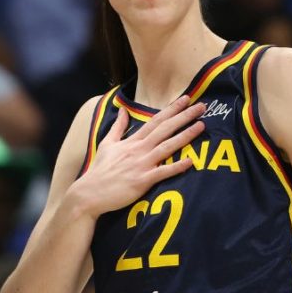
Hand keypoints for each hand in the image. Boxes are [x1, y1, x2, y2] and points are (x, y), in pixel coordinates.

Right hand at [68, 95, 205, 218]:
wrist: (90, 193)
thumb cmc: (100, 170)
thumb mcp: (107, 144)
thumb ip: (117, 127)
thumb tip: (123, 111)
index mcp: (132, 141)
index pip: (155, 121)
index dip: (172, 109)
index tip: (185, 99)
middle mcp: (139, 150)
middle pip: (165, 129)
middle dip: (184, 116)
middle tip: (201, 106)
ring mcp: (141, 165)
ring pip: (167, 147)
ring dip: (185, 136)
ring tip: (201, 126)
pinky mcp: (142, 181)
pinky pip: (163, 172)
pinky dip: (176, 167)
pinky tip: (191, 161)